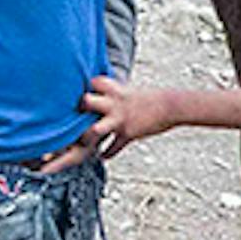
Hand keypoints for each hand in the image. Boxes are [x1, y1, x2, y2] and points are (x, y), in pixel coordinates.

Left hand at [51, 79, 174, 166]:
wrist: (171, 106)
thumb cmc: (148, 98)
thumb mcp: (128, 90)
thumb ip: (112, 91)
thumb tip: (96, 89)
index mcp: (115, 90)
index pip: (92, 83)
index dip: (82, 88)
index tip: (73, 93)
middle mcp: (114, 103)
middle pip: (87, 102)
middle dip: (78, 111)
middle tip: (69, 119)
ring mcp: (120, 119)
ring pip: (95, 129)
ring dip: (87, 138)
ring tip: (81, 143)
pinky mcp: (128, 133)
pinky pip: (113, 147)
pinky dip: (107, 153)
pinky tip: (103, 156)